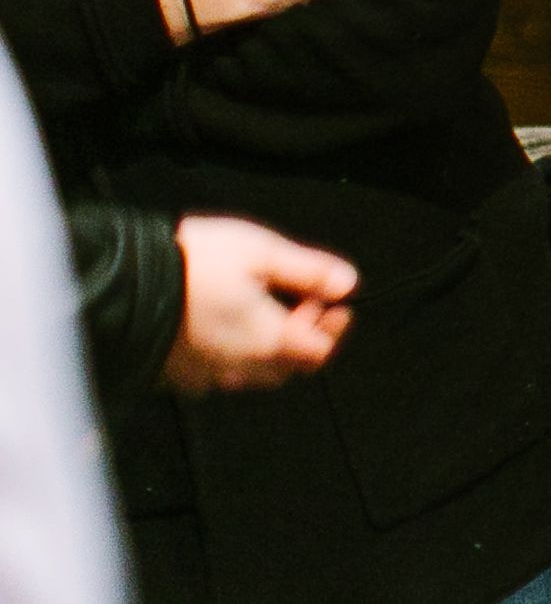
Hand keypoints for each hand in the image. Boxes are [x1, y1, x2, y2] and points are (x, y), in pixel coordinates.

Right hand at [164, 217, 355, 393]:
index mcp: (268, 342)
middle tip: (298, 297)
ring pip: (254, 372)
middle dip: (302, 334)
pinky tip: (223, 322)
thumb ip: (310, 271)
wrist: (123, 284)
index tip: (329, 298)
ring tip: (260, 306)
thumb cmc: (195, 264)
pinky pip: (218, 372)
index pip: (319, 352)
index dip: (332, 326)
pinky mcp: (178, 374)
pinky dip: (233, 352)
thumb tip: (347, 285)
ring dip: (269, 345)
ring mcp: (206, 376)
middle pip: (289, 365)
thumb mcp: (263, 253)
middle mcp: (240, 369)